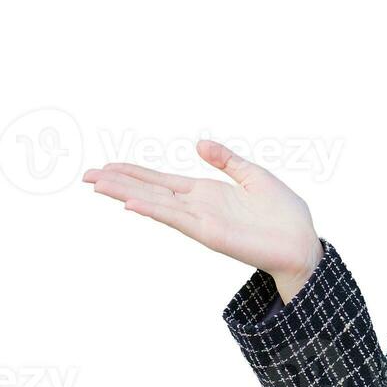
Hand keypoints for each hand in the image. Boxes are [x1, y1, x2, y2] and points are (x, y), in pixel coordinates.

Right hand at [82, 139, 322, 290]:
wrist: (301, 242)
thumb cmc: (283, 213)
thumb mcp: (252, 176)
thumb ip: (225, 160)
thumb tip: (198, 143)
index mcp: (205, 192)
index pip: (160, 181)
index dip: (133, 173)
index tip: (106, 166)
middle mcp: (196, 206)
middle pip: (149, 191)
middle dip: (118, 183)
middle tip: (85, 176)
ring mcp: (200, 221)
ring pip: (155, 204)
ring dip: (126, 194)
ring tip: (98, 185)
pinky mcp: (209, 233)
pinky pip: (176, 219)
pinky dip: (154, 210)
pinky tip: (132, 204)